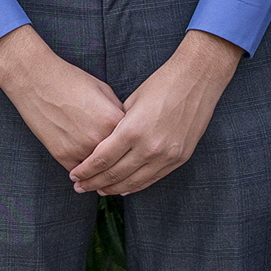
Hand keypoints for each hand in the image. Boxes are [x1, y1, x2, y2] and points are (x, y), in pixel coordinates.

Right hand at [0, 26, 123, 169]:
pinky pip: (80, 173)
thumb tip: (127, 129)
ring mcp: (80, 149)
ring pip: (99, 170)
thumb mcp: (103, 90)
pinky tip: (86, 172)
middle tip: (123, 164)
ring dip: (102, 171)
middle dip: (120, 160)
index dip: (132, 142)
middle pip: (117, 158)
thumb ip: (118, 112)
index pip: (132, 141)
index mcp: (113, 121)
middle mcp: (99, 139)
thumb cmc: (70, 80)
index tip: (132, 146)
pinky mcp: (62, 156)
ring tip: (106, 173)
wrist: (36, 80)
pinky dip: (83, 173)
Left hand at [69, 30, 240, 194]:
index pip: (102, 159)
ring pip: (134, 182)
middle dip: (94, 183)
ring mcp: (166, 156)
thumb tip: (103, 144)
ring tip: (98, 191)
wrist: (197, 80)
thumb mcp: (132, 102)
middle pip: (115, 174)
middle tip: (80, 187)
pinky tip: (123, 188)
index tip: (74, 175)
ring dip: (114, 188)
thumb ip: (118, 126)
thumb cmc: (160, 84)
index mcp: (132, 130)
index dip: (86, 170)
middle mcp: (149, 148)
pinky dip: (136, 186)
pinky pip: (153, 179)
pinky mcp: (179, 158)